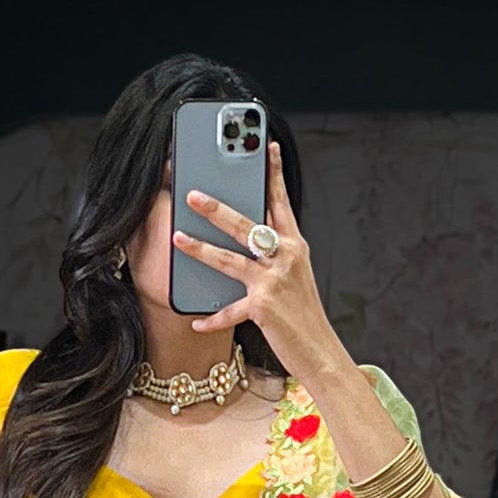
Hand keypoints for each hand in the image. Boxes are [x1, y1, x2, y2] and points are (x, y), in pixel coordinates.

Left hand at [173, 141, 336, 377]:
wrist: (320, 352)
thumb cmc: (304, 316)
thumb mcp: (295, 277)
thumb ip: (275, 255)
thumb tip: (249, 239)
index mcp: (295, 246)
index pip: (281, 202)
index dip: (273, 173)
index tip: (267, 146)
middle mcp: (286, 258)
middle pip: (246, 224)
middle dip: (216, 208)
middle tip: (192, 194)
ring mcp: (274, 281)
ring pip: (230, 258)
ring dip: (200, 248)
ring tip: (177, 237)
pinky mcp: (263, 307)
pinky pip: (229, 311)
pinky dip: (212, 318)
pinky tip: (195, 322)